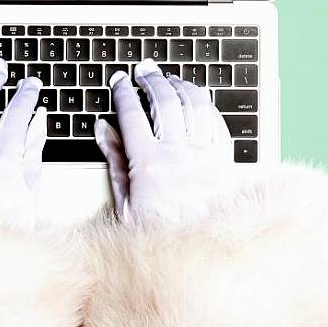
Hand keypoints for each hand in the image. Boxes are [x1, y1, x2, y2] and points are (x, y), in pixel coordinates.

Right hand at [94, 59, 235, 224]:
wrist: (202, 255)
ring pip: (194, 105)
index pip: (132, 114)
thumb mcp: (125, 203)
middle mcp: (178, 153)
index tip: (119, 81)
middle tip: (144, 70)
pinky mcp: (224, 162)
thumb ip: (115, 162)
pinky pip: (217, 122)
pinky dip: (207, 106)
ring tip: (170, 79)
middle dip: (152, 80)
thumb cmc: (160, 235)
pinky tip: (199, 101)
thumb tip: (104, 131)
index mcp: (148, 163)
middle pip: (164, 101)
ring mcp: (204, 155)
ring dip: (181, 86)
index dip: (123, 92)